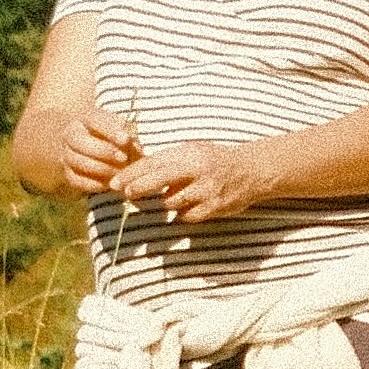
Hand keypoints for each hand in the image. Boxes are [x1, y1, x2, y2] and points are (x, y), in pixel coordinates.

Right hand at [51, 106, 139, 193]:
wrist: (90, 142)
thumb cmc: (113, 134)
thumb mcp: (121, 128)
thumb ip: (129, 136)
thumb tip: (136, 150)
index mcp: (85, 117)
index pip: (95, 120)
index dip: (111, 131)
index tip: (126, 140)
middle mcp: (71, 134)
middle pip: (79, 141)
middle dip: (103, 151)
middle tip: (123, 158)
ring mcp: (66, 154)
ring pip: (76, 161)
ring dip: (100, 168)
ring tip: (120, 172)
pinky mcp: (67, 173)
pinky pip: (76, 180)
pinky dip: (93, 184)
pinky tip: (110, 183)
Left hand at [121, 138, 279, 223]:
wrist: (253, 170)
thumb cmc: (214, 161)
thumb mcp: (191, 152)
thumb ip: (166, 162)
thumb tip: (133, 175)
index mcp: (189, 153)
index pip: (154, 162)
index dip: (132, 173)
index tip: (114, 183)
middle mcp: (197, 169)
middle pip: (160, 179)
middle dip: (139, 187)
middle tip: (125, 193)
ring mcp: (206, 189)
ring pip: (172, 202)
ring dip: (168, 202)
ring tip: (178, 195)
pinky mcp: (214, 206)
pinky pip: (187, 216)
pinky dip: (185, 213)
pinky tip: (193, 205)